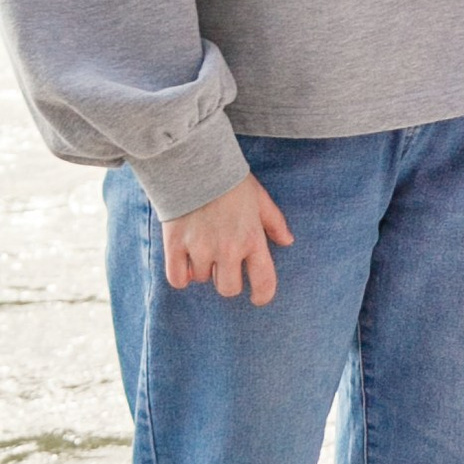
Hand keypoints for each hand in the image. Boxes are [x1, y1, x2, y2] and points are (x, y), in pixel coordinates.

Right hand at [162, 175, 293, 303]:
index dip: (263, 295)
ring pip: (202, 281)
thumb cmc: (231, 182)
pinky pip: (177, 279)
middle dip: (228, 281)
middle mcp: (228, 249)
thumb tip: (288, 242)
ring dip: (203, 271)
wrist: (195, 164)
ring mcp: (200, 248)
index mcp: (252, 239)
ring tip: (203, 249)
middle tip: (224, 265)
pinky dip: (181, 276)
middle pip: (228, 288)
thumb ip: (275, 223)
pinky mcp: (175, 246)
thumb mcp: (260, 199)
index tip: (258, 298)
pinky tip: (185, 262)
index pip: (264, 281)